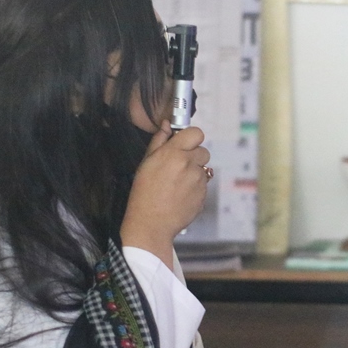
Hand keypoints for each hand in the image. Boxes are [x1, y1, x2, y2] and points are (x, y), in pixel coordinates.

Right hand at [121, 121, 210, 268]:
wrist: (151, 223)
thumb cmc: (144, 192)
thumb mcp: (146, 163)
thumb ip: (159, 141)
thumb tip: (167, 125)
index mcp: (174, 153)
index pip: (196, 132)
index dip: (191, 137)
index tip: (184, 143)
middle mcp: (189, 164)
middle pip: (203, 150)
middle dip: (193, 156)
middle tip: (178, 167)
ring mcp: (199, 180)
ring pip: (203, 169)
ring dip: (193, 173)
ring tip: (176, 184)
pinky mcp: (204, 194)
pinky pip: (203, 185)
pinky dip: (195, 187)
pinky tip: (180, 195)